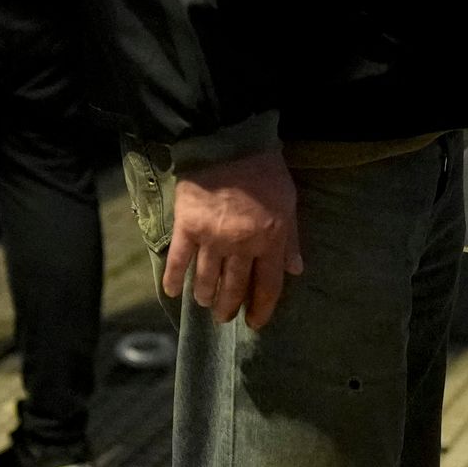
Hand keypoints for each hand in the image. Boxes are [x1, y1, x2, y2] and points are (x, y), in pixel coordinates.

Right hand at [163, 147, 301, 330]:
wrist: (228, 143)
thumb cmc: (264, 171)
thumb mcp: (288, 203)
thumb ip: (290, 239)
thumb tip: (295, 269)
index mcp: (271, 240)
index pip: (267, 286)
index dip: (261, 309)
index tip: (255, 323)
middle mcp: (242, 246)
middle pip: (235, 287)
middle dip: (229, 307)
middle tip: (225, 318)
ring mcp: (212, 239)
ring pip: (207, 279)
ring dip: (205, 296)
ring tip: (204, 303)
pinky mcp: (187, 228)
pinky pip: (178, 260)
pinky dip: (173, 278)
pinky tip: (172, 292)